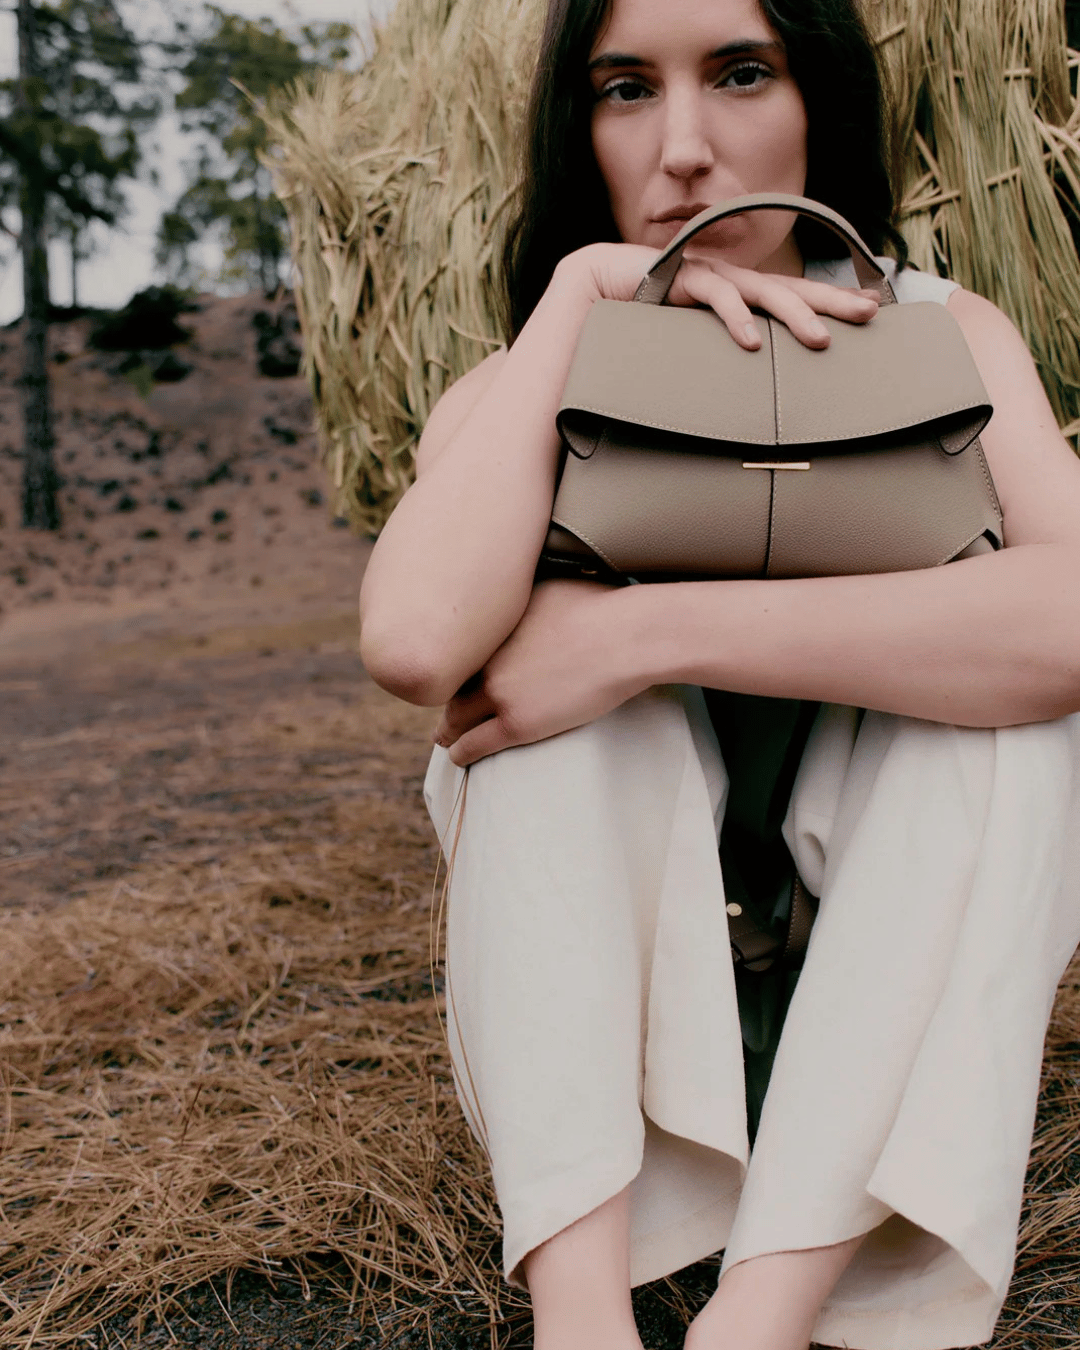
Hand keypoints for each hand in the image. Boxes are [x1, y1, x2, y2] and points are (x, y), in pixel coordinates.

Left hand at [433, 579, 642, 765]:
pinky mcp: (517, 724)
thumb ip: (524, 595)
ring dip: (448, 730)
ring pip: (456, 718)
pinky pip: (475, 744)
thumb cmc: (601, 606)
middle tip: (442, 709)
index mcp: (492, 626)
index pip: (459, 652)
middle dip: (446, 699)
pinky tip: (457, 756)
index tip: (454, 674)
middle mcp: (485, 659)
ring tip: (445, 738)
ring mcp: (499, 693)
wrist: (624, 637)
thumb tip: (521, 589)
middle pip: (452, 685)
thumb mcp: (548, 585)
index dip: (456, 667)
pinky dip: (461, 751)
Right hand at [566, 241, 879, 351]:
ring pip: (763, 292)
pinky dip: (735, 318)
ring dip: (794, 315)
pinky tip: (751, 341)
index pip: (790, 296)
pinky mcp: (681, 275)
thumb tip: (746, 385)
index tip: (870, 310)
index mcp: (735, 293)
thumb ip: (715, 358)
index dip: (828, 301)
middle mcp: (730, 279)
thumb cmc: (639, 319)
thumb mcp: (688, 343)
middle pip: (791, 289)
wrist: (591, 287)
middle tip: (868, 316)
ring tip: (820, 340)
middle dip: (831, 301)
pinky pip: (716, 295)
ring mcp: (708, 274)